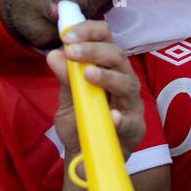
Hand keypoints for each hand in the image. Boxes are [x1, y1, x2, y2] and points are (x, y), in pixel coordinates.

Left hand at [46, 19, 144, 159]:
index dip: (89, 32)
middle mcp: (123, 80)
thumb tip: (54, 55)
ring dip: (107, 76)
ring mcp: (131, 104)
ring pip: (128, 83)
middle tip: (71, 51)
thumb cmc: (81, 124)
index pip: (106, 39)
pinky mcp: (136, 129)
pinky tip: (111, 116)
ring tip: (88, 75)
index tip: (67, 36)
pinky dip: (121, 118)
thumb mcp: (69, 100)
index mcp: (108, 68)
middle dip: (94, 50)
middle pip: (117, 56)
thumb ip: (66, 79)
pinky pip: (131, 121)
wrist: (84, 157)